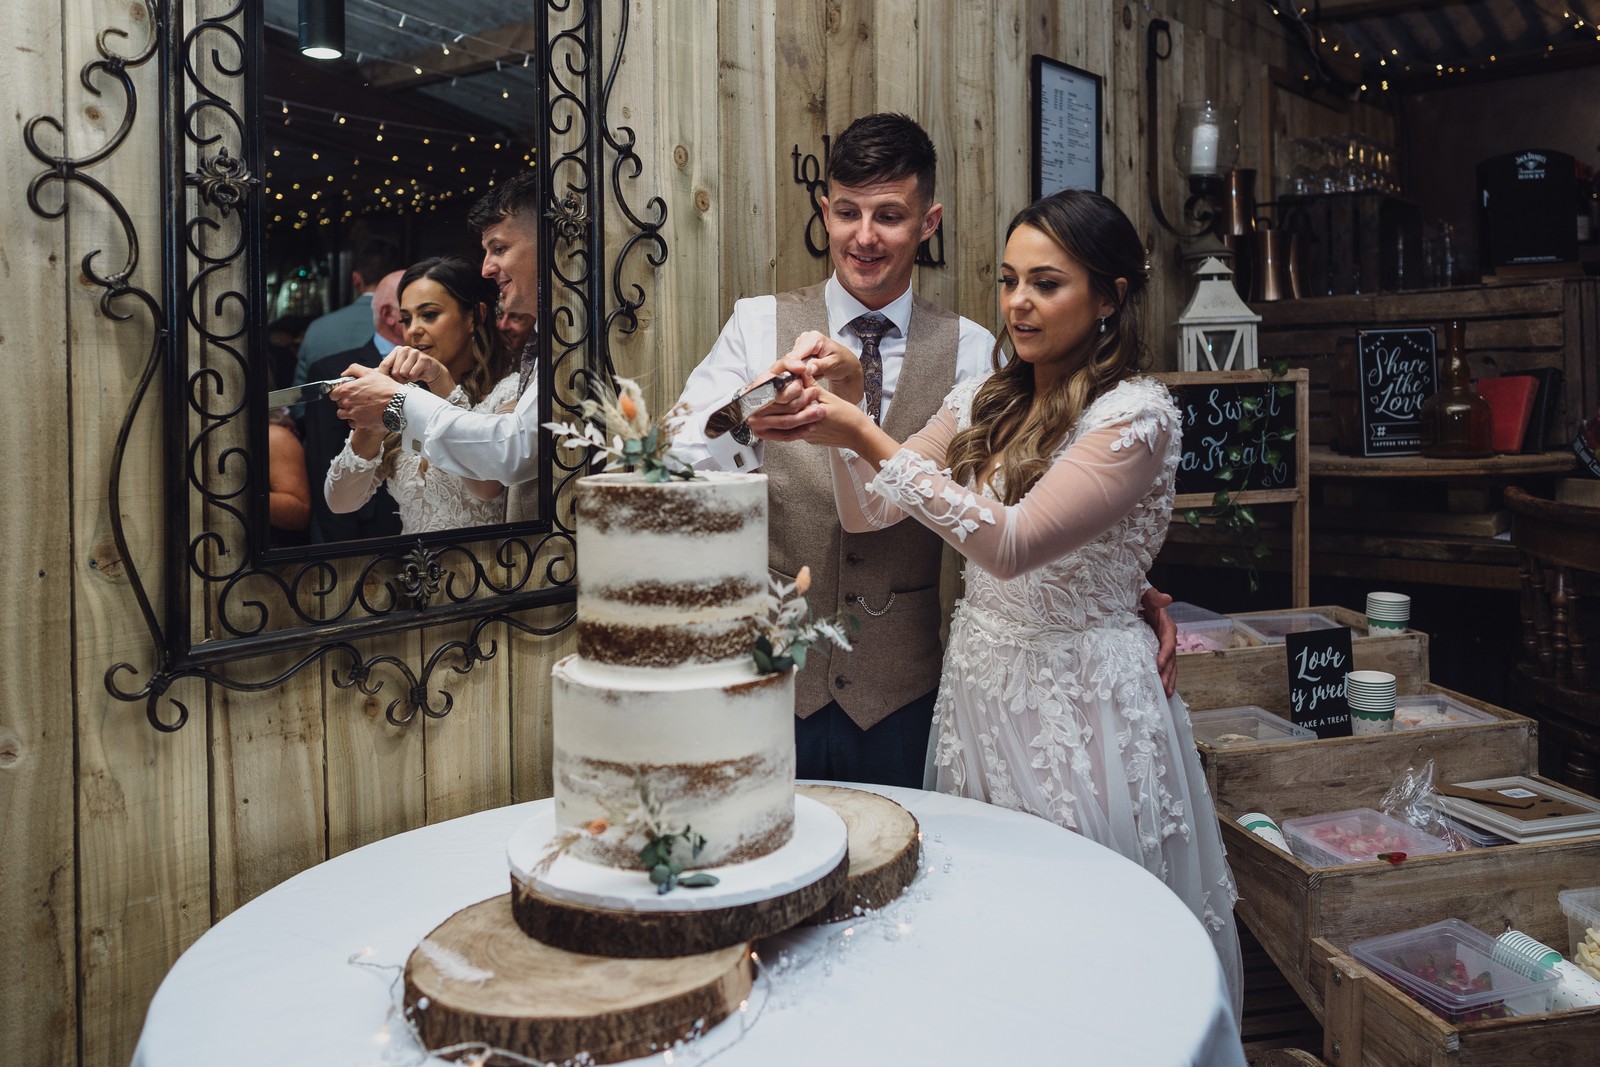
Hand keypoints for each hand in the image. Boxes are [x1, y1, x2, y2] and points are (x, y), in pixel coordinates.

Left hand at [332, 364, 401, 432]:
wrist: (399, 404)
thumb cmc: (386, 388)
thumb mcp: (370, 373)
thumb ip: (354, 369)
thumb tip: (344, 374)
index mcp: (348, 389)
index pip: (333, 394)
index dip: (339, 393)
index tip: (346, 393)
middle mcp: (348, 402)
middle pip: (339, 404)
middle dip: (345, 401)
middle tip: (357, 399)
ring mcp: (353, 414)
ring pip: (342, 414)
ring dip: (348, 411)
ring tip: (359, 408)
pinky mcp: (360, 423)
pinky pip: (351, 423)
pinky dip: (356, 420)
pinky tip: (364, 415)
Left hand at [381, 346, 453, 395]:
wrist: (431, 371)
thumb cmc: (412, 370)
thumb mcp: (398, 368)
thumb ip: (386, 370)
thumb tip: (371, 373)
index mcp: (396, 350)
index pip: (384, 364)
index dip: (384, 376)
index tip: (385, 383)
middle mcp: (404, 349)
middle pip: (394, 371)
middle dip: (399, 379)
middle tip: (405, 378)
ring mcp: (414, 353)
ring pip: (403, 373)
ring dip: (408, 378)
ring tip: (412, 375)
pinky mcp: (423, 359)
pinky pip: (413, 374)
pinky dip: (415, 378)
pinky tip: (419, 374)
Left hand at [749, 387, 879, 451]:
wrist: (859, 436)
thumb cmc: (848, 417)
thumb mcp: (829, 397)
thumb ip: (811, 386)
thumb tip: (799, 373)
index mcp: (809, 412)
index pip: (785, 407)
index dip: (769, 404)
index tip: (757, 401)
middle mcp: (806, 426)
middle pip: (780, 422)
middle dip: (763, 418)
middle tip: (748, 416)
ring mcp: (807, 435)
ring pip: (783, 431)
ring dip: (768, 428)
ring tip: (755, 426)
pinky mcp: (810, 439)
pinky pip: (792, 436)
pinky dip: (780, 434)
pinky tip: (771, 432)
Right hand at [768, 330, 865, 403]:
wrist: (847, 365)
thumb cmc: (844, 362)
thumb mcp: (833, 364)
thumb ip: (819, 366)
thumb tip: (807, 368)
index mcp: (814, 338)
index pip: (796, 353)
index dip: (794, 366)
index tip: (795, 376)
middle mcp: (806, 339)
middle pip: (792, 358)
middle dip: (796, 371)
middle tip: (807, 379)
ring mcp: (802, 346)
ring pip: (792, 363)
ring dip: (799, 372)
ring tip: (813, 375)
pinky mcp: (801, 354)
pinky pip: (795, 365)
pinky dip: (801, 372)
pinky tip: (810, 374)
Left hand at [1140, 586, 1177, 696]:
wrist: (1137, 603)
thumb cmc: (1142, 599)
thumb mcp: (1148, 595)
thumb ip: (1156, 597)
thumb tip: (1167, 598)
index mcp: (1166, 625)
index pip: (1168, 641)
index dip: (1166, 653)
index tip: (1159, 665)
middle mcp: (1167, 638)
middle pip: (1171, 658)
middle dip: (1168, 673)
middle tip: (1164, 688)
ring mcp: (1162, 647)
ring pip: (1169, 666)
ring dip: (1168, 680)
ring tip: (1166, 694)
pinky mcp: (1156, 652)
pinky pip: (1162, 667)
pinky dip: (1163, 678)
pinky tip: (1161, 691)